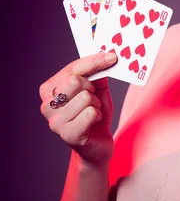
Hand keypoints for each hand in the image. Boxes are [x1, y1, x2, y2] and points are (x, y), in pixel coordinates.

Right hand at [39, 52, 117, 166]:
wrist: (97, 145)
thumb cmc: (94, 114)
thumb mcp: (97, 89)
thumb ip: (98, 73)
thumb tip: (106, 55)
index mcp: (49, 90)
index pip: (72, 68)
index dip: (94, 61)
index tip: (112, 56)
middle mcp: (46, 105)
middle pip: (75, 81)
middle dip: (92, 88)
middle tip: (93, 98)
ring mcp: (55, 121)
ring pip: (85, 97)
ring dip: (96, 104)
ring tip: (92, 112)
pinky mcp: (67, 134)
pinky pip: (90, 113)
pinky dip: (97, 115)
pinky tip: (93, 123)